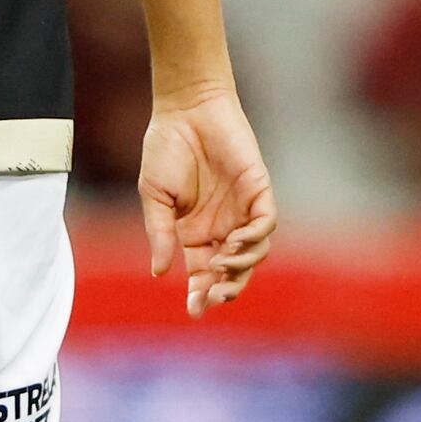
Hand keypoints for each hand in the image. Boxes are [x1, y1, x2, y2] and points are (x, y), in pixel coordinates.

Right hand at [140, 87, 279, 318]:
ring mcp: (241, 210)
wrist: (185, 110)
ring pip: (254, 254)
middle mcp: (220, 227)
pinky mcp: (258, 190)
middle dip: (225, 290)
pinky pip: (265, 224)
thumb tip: (159, 273)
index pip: (202, 274)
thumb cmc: (165, 148)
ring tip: (222, 264)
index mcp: (194, 233)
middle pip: (231, 271)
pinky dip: (254, 238)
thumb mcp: (154, 197)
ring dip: (240, 267)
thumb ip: (160, 234)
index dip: (200, 294)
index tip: (194, 311)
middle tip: (214, 298)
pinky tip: (234, 240)